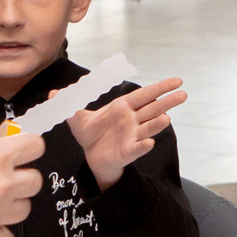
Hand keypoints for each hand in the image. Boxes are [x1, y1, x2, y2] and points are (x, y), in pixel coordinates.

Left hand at [67, 77, 185, 187]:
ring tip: (167, 118)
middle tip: (184, 94)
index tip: (177, 81)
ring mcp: (132, 135)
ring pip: (148, 127)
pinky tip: (149, 143)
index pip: (145, 95)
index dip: (160, 88)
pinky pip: (137, 148)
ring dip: (157, 123)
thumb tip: (53, 93)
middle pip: (153, 109)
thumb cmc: (90, 133)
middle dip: (168, 102)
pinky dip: (143, 145)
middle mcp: (132, 120)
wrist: (91, 155)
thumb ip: (68, 104)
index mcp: (123, 107)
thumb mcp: (76, 117)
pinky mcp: (128, 151)